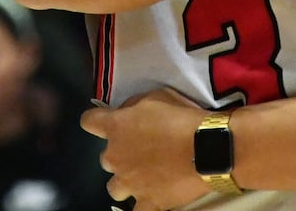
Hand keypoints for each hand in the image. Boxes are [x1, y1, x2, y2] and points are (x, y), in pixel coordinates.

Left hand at [83, 89, 209, 209]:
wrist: (206, 148)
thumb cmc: (181, 117)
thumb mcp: (156, 97)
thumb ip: (134, 106)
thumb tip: (125, 113)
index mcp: (115, 128)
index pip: (89, 122)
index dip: (95, 120)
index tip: (104, 120)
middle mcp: (115, 157)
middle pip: (106, 158)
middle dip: (119, 154)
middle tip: (141, 149)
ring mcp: (129, 183)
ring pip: (115, 188)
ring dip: (125, 181)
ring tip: (144, 176)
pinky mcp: (147, 203)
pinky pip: (138, 210)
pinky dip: (144, 204)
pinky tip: (152, 198)